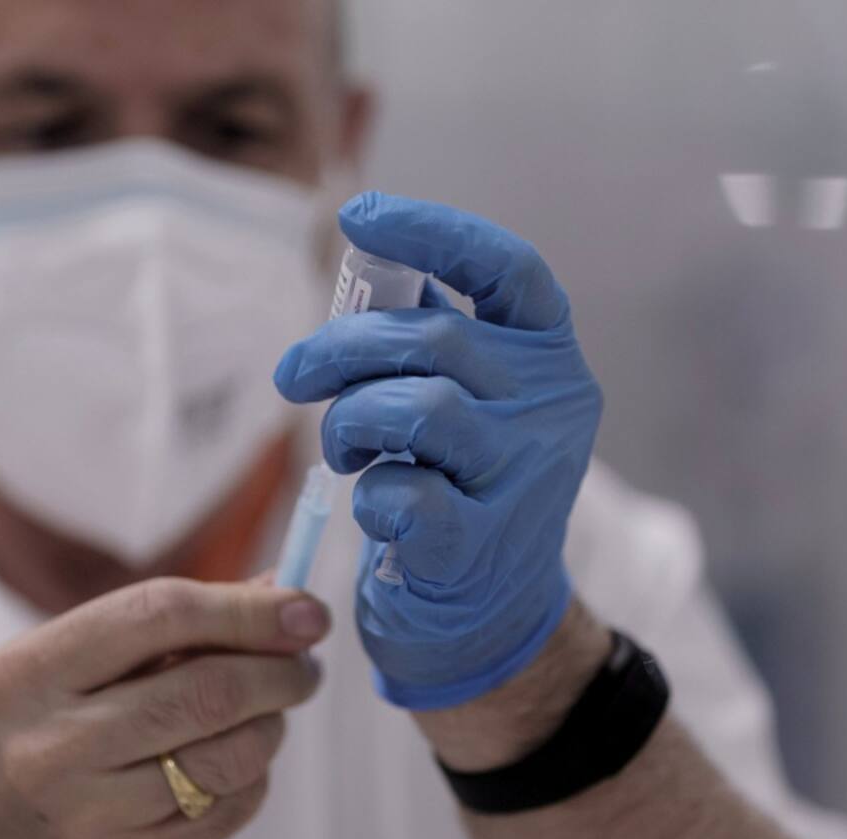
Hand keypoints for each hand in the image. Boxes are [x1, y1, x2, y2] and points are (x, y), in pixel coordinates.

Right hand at [0, 578, 328, 838]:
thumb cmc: (37, 735)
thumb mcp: (65, 666)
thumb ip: (165, 625)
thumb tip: (278, 591)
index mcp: (31, 673)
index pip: (159, 614)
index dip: (246, 608)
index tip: (306, 608)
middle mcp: (52, 747)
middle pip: (209, 692)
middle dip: (281, 672)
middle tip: (306, 665)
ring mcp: (90, 819)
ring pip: (231, 759)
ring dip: (272, 727)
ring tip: (268, 713)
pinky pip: (229, 813)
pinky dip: (252, 780)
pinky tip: (233, 765)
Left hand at [274, 192, 601, 710]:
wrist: (489, 614)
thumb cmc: (460, 489)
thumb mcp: (463, 403)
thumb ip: (429, 340)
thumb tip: (369, 262)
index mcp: (548, 359)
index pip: (508, 270)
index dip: (434, 232)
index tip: (360, 215)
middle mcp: (553, 408)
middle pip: (435, 338)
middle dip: (340, 348)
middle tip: (293, 377)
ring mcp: (525, 479)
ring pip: (417, 408)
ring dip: (349, 423)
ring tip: (340, 449)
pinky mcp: (482, 546)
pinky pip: (404, 494)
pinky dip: (369, 495)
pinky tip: (376, 508)